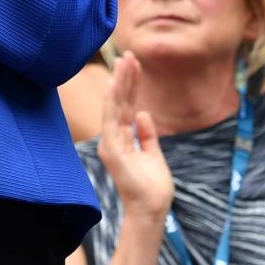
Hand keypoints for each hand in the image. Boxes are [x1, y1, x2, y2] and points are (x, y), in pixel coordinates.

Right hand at [97, 52, 173, 219]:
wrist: (151, 211)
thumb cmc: (153, 188)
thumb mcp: (154, 155)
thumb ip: (147, 135)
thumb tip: (143, 113)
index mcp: (123, 137)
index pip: (126, 105)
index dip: (131, 85)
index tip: (135, 64)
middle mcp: (113, 136)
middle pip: (119, 101)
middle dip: (125, 77)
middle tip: (129, 54)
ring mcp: (110, 142)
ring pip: (114, 105)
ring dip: (119, 82)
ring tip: (124, 61)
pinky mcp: (111, 148)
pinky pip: (110, 119)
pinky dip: (112, 100)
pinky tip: (115, 84)